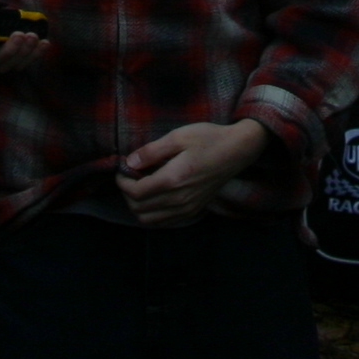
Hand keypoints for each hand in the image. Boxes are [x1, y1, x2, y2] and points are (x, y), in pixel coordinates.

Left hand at [115, 120, 270, 226]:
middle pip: (139, 209)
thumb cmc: (208, 139)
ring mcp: (187, 208)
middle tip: (129, 176)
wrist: (237, 151)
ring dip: (138, 206)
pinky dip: (152, 213)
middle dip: (127, 194)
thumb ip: (151, 151)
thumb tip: (129, 163)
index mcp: (173, 180)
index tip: (122, 169)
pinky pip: (164, 222)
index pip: (136, 192)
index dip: (123, 182)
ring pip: (149, 220)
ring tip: (140, 186)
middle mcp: (179, 200)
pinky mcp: (193, 211)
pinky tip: (154, 196)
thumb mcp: (178, 136)